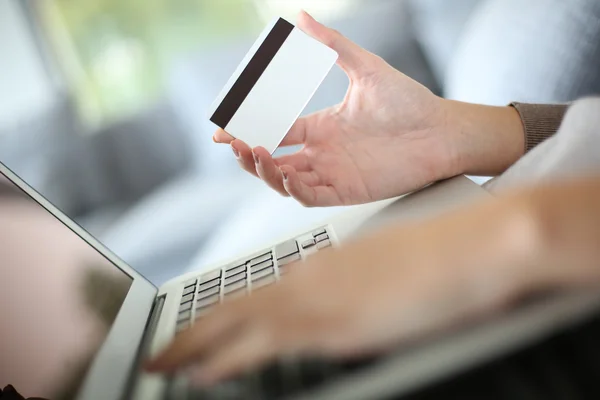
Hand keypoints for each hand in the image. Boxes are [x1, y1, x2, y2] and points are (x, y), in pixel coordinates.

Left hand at [146, 194, 539, 383]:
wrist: (470, 246)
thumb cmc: (434, 255)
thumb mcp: (380, 273)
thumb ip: (347, 292)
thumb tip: (332, 309)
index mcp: (320, 267)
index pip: (253, 295)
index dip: (216, 316)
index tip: (193, 330)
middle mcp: (310, 281)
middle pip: (233, 308)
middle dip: (190, 336)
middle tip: (158, 354)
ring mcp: (320, 302)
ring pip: (239, 326)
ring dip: (196, 348)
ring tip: (165, 364)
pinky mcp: (337, 325)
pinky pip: (266, 344)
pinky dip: (229, 359)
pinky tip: (207, 371)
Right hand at [215, 11, 458, 205]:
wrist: (441, 131)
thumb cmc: (408, 102)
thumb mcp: (364, 67)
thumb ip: (332, 45)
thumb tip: (301, 17)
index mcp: (322, 126)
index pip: (276, 129)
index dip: (248, 128)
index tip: (223, 127)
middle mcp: (323, 152)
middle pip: (273, 159)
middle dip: (248, 152)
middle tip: (233, 142)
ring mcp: (333, 172)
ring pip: (286, 180)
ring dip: (265, 170)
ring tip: (254, 152)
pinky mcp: (348, 190)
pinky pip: (311, 196)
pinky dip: (293, 189)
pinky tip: (283, 173)